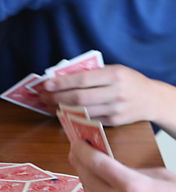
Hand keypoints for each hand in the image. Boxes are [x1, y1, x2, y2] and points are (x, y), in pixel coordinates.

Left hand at [42, 65, 171, 126]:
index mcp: (115, 75)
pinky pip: (88, 120)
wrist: (151, 99)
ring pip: (82, 111)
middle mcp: (116, 93)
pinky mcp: (114, 122)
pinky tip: (60, 112)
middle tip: (40, 97)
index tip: (45, 84)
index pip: (82, 80)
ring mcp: (116, 110)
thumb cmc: (127, 80)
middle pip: (79, 98)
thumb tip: (58, 77)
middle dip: (56, 97)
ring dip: (60, 109)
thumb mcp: (112, 70)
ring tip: (46, 105)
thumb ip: (90, 73)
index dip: (61, 83)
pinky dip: (72, 117)